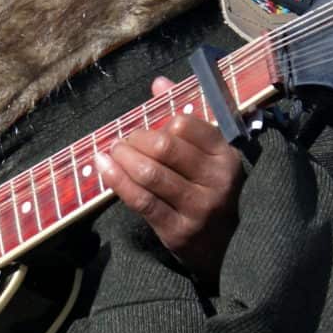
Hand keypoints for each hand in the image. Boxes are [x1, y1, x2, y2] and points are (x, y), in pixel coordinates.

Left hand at [97, 77, 244, 283]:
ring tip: (111, 151)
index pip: (186, 125)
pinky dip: (117, 180)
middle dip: (136, 139)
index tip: (147, 127)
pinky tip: (104, 167)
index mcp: (227, 157)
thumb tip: (159, 83)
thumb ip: (187, 118)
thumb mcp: (211, 155)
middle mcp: (216, 181)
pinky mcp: (177, 231)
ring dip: (122, 158)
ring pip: (150, 174)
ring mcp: (197, 208)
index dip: (159, 122)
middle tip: (123, 140)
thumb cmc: (213, 192)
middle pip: (164, 147)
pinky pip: (141, 200)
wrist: (228, 250)